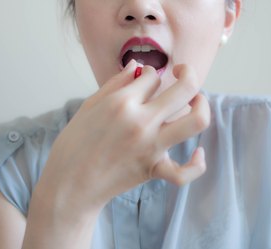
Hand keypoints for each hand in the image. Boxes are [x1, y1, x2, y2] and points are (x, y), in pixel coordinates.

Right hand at [36, 60, 209, 217]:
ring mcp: (151, 147)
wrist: (68, 185)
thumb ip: (115, 84)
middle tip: (183, 74)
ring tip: (196, 102)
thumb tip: (136, 66)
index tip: (145, 79)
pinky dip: (196, 164)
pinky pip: (184, 173)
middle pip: (185, 88)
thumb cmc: (73, 145)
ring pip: (196, 121)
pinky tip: (198, 153)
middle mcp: (141, 121)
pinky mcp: (153, 170)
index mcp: (121, 102)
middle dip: (188, 74)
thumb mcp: (88, 106)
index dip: (150, 74)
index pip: (152, 76)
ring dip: (202, 106)